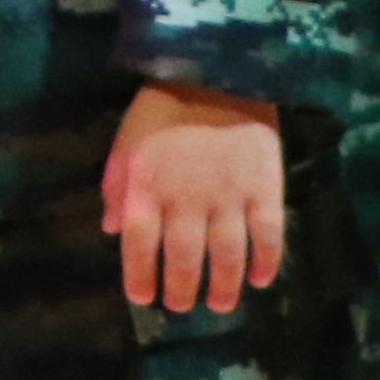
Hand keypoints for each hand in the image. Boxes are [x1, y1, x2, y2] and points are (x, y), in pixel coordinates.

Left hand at [101, 81, 285, 314]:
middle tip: (181, 306)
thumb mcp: (126, 142)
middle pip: (183, 258)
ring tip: (218, 304)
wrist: (217, 73)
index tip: (142, 298)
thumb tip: (111, 229)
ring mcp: (229, 197)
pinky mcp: (265, 189)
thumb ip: (116, 186)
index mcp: (147, 187)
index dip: (139, 275)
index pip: (138, 244)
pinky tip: (260, 280)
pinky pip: (268, 236)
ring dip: (222, 286)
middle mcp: (186, 199)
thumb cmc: (162, 109)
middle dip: (181, 288)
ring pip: (227, 255)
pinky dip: (266, 262)